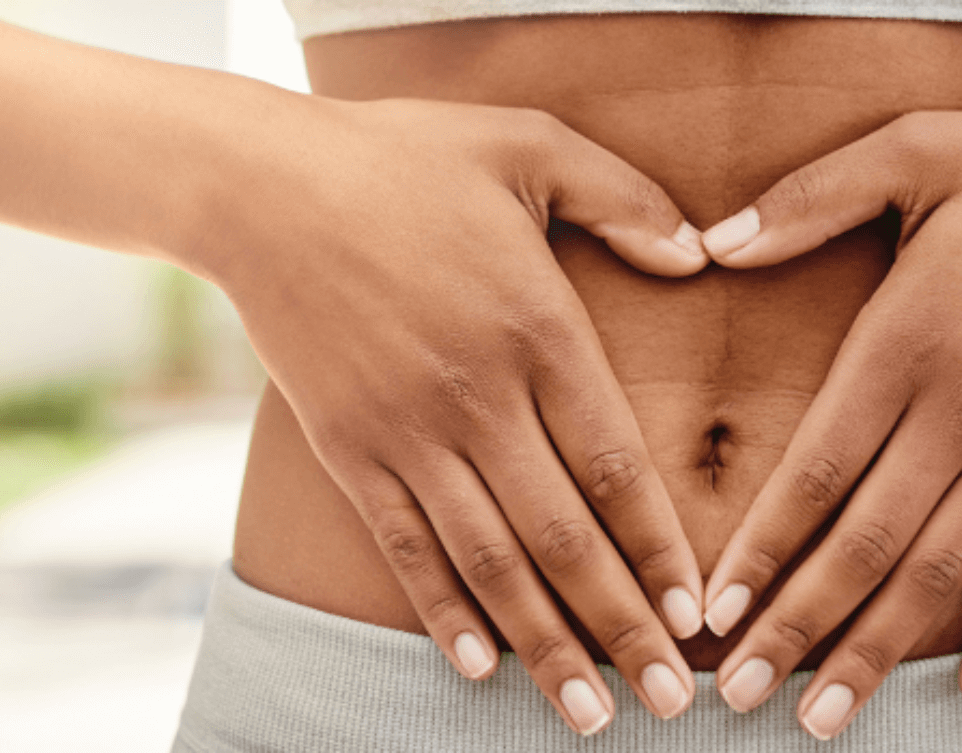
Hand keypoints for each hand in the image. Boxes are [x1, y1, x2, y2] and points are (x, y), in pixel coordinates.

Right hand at [195, 97, 709, 733]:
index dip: (658, 549)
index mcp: (537, 329)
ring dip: (544, 646)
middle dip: (620, 629)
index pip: (615, 465)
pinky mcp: (350, 448)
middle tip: (671, 703)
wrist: (258, 184)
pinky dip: (441, 610)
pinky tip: (477, 666)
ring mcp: (408, 431)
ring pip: (489, 561)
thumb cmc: (404, 158)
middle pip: (564, 537)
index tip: (697, 615)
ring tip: (591, 716)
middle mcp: (477, 397)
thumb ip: (627, 199)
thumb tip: (703, 253)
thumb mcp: (531, 145)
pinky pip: (403, 546)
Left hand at [694, 108, 961, 738]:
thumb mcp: (919, 148)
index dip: (761, 548)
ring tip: (821, 721)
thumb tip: (716, 242)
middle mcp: (961, 412)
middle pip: (863, 543)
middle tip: (741, 695)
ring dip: (875, 650)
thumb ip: (812, 197)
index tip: (714, 613)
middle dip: (796, 626)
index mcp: (904, 341)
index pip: (815, 469)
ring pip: (938, 572)